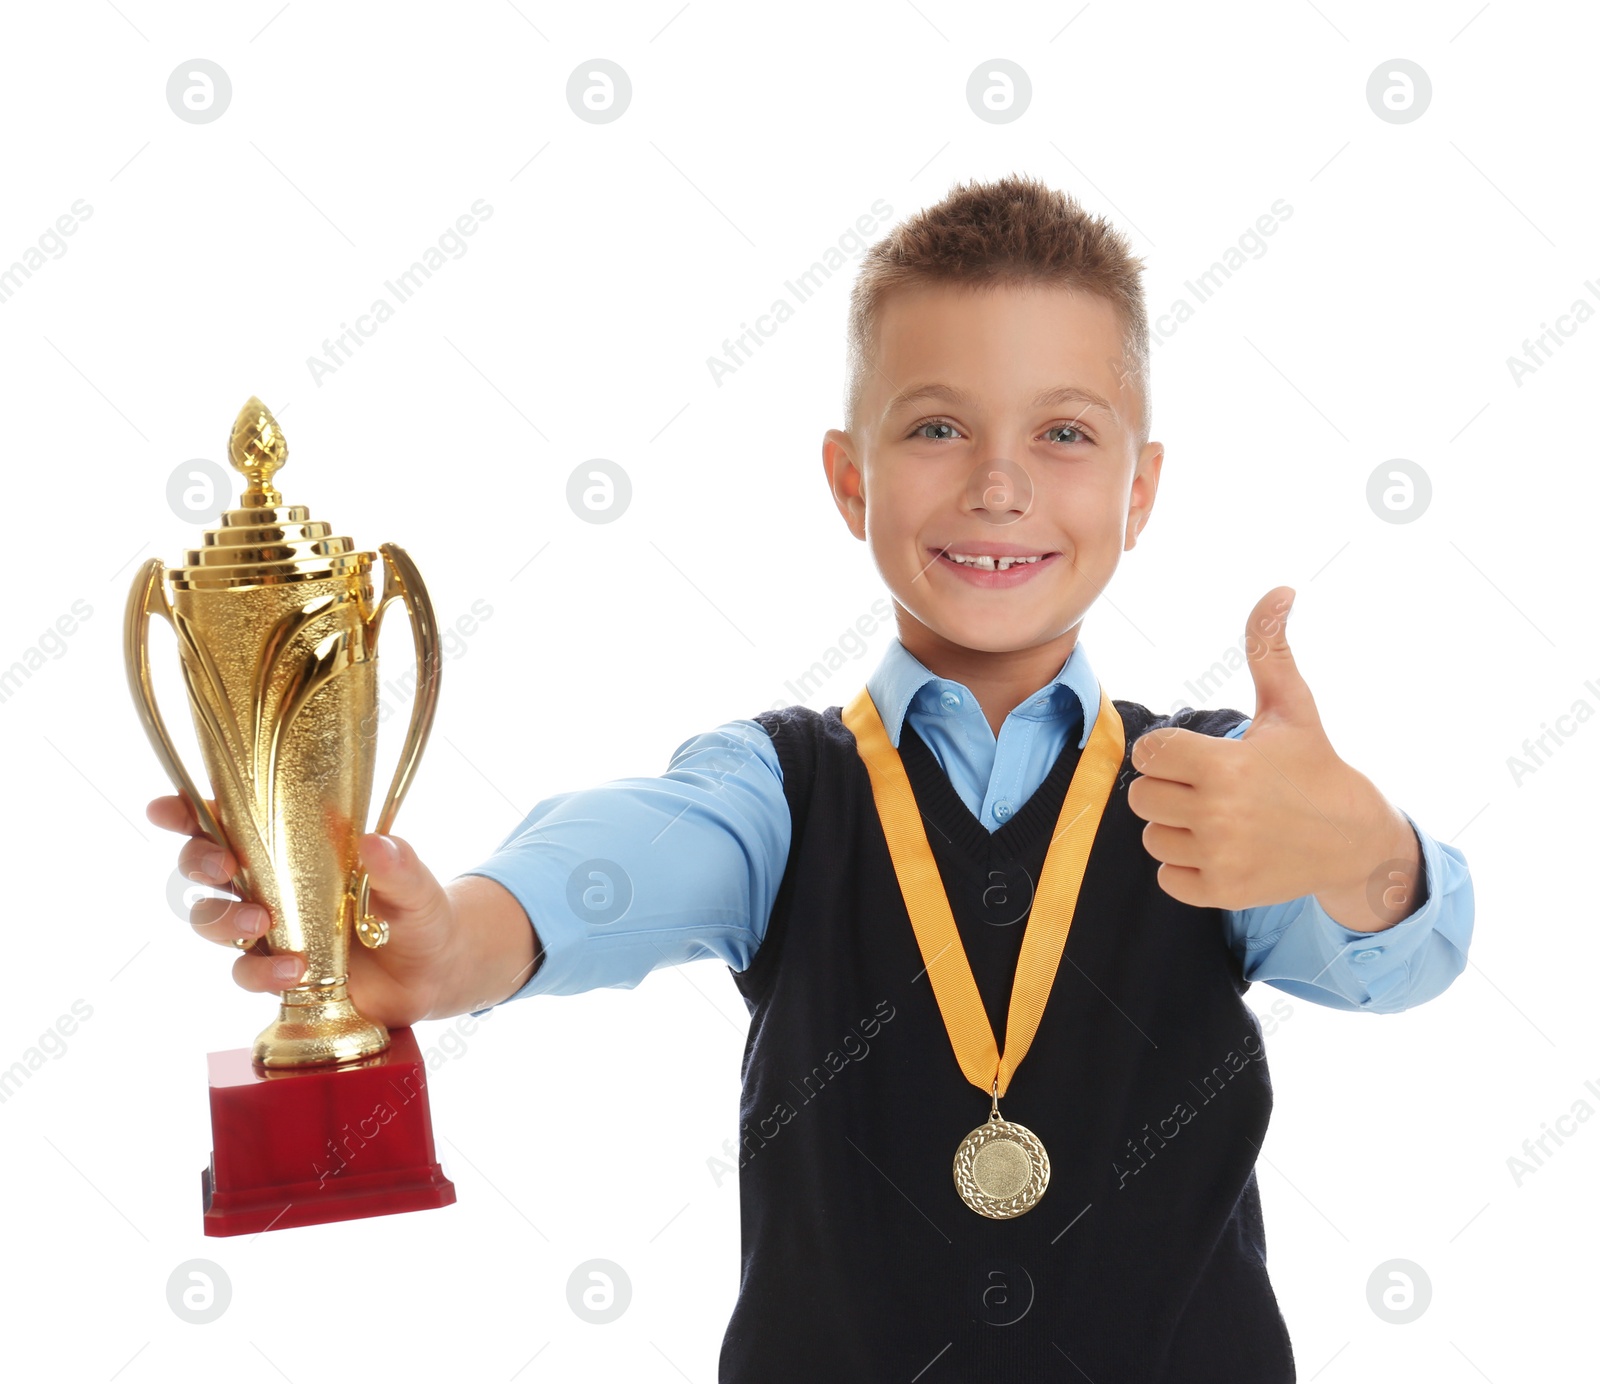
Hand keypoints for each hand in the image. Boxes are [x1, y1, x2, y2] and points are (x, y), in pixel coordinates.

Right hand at [147, 793, 460, 1028]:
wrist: (432, 970)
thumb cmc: (417, 910)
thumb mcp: (416, 885)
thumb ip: (398, 866)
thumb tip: (377, 843)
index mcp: (294, 846)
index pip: (230, 820)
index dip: (188, 813)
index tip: (166, 809)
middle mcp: (270, 884)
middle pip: (204, 869)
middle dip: (199, 863)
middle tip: (224, 866)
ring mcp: (269, 930)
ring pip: (212, 922)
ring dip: (225, 920)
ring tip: (263, 924)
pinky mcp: (277, 971)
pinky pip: (246, 972)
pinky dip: (261, 970)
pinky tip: (295, 969)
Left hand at [1126, 586, 1420, 928]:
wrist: (1355, 841)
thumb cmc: (1313, 765)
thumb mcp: (1292, 707)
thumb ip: (1270, 649)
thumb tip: (1280, 589)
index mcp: (1225, 765)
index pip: (1149, 754)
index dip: (1168, 751)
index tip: (1199, 756)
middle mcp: (1219, 815)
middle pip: (1142, 796)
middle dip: (1169, 787)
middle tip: (1210, 787)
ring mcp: (1220, 858)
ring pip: (1150, 835)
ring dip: (1175, 827)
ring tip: (1218, 818)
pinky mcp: (1222, 893)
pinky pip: (1166, 875)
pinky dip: (1185, 865)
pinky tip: (1220, 849)